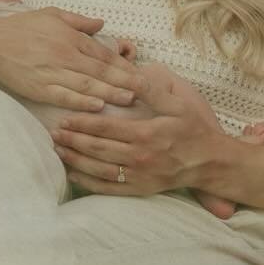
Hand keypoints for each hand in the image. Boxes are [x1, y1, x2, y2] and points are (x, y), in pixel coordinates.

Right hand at [0, 7, 143, 111]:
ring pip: (87, 84)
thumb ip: (78, 21)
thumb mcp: (51, 15)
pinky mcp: (39, 88)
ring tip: (128, 100)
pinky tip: (97, 106)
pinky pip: (64, 96)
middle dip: (125, 81)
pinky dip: (81, 101)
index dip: (124, 65)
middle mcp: (65, 55)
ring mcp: (52, 72)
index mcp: (70, 37)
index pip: (103, 54)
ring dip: (110, 92)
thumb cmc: (21, 28)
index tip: (141, 74)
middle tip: (144, 90)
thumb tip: (102, 24)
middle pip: (101, 70)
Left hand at [52, 64, 259, 196]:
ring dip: (76, 159)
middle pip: (97, 148)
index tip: (64, 118)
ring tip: (58, 150)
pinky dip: (88, 182)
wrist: (210, 162)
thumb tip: (132, 74)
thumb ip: (152, 91)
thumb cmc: (193, 130)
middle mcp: (140, 157)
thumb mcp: (178, 105)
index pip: (106, 127)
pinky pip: (109, 188)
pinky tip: (73, 173)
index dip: (82, 123)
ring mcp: (139, 176)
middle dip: (73, 140)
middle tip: (53, 133)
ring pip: (99, 169)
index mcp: (146, 134)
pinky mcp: (140, 190)